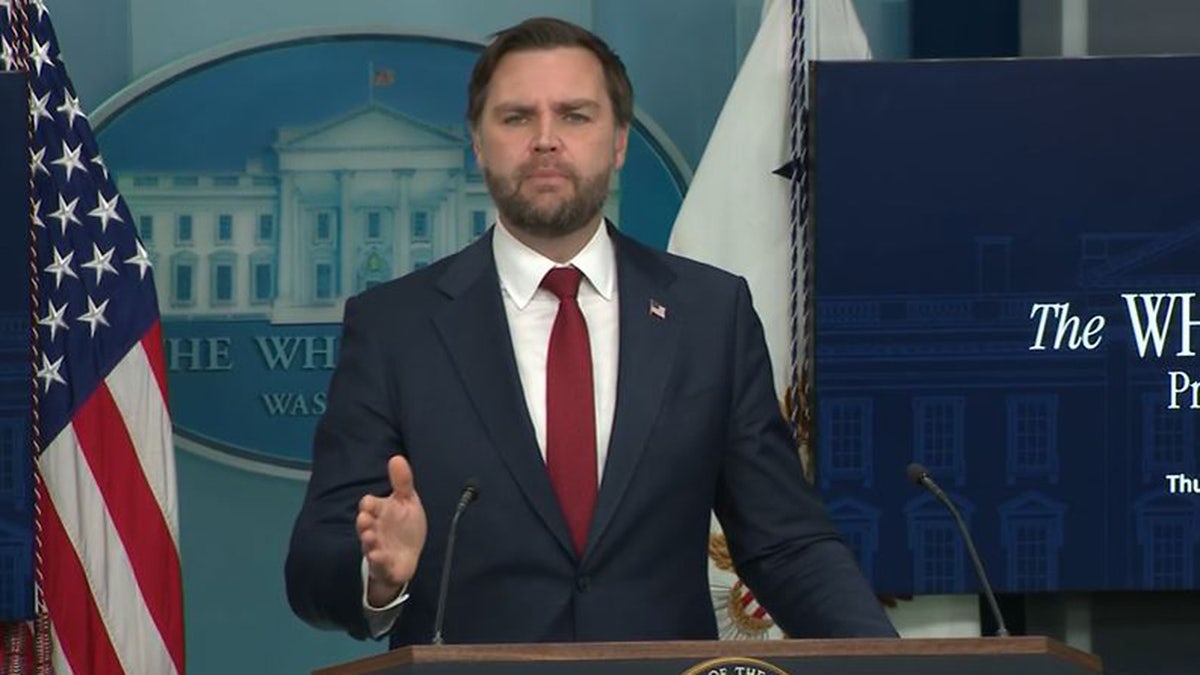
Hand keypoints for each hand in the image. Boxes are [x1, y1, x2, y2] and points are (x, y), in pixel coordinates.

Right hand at [358, 455, 427, 606]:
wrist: (408, 555)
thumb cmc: (404, 525)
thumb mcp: (407, 501)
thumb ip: (402, 482)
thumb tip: (397, 457)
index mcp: (380, 512)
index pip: (369, 505)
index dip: (369, 504)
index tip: (369, 503)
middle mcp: (375, 529)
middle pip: (364, 525)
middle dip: (364, 522)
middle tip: (364, 519)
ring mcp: (377, 547)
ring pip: (369, 545)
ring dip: (368, 541)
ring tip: (370, 537)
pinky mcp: (384, 565)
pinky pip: (379, 564)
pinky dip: (378, 561)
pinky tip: (379, 556)